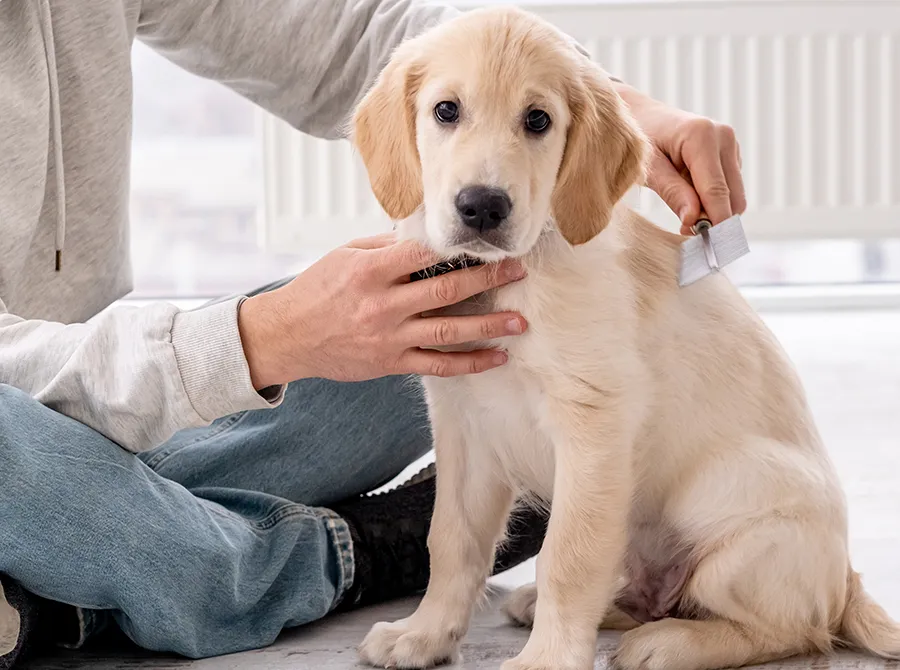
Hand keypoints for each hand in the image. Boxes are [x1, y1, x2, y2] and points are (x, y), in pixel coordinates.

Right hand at [238, 234, 527, 387]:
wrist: (287, 336)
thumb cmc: (316, 290)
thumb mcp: (345, 255)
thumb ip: (386, 246)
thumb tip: (425, 233)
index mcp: (371, 271)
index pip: (424, 253)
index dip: (459, 247)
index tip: (487, 242)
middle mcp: (383, 305)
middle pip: (446, 290)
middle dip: (487, 279)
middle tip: (519, 271)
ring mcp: (389, 338)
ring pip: (448, 331)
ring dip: (488, 326)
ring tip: (519, 321)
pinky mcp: (391, 363)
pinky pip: (438, 365)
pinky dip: (469, 363)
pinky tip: (495, 357)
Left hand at [614, 81, 746, 234]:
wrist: (642, 115)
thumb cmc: (639, 139)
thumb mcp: (648, 168)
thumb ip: (672, 193)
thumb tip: (694, 220)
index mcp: (702, 136)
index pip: (716, 190)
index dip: (715, 221)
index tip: (711, 247)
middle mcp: (723, 137)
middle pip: (733, 196)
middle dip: (714, 219)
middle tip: (685, 231)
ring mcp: (730, 144)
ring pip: (734, 195)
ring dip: (713, 210)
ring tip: (683, 210)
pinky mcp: (730, 153)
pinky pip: (729, 187)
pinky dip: (713, 199)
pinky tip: (689, 194)